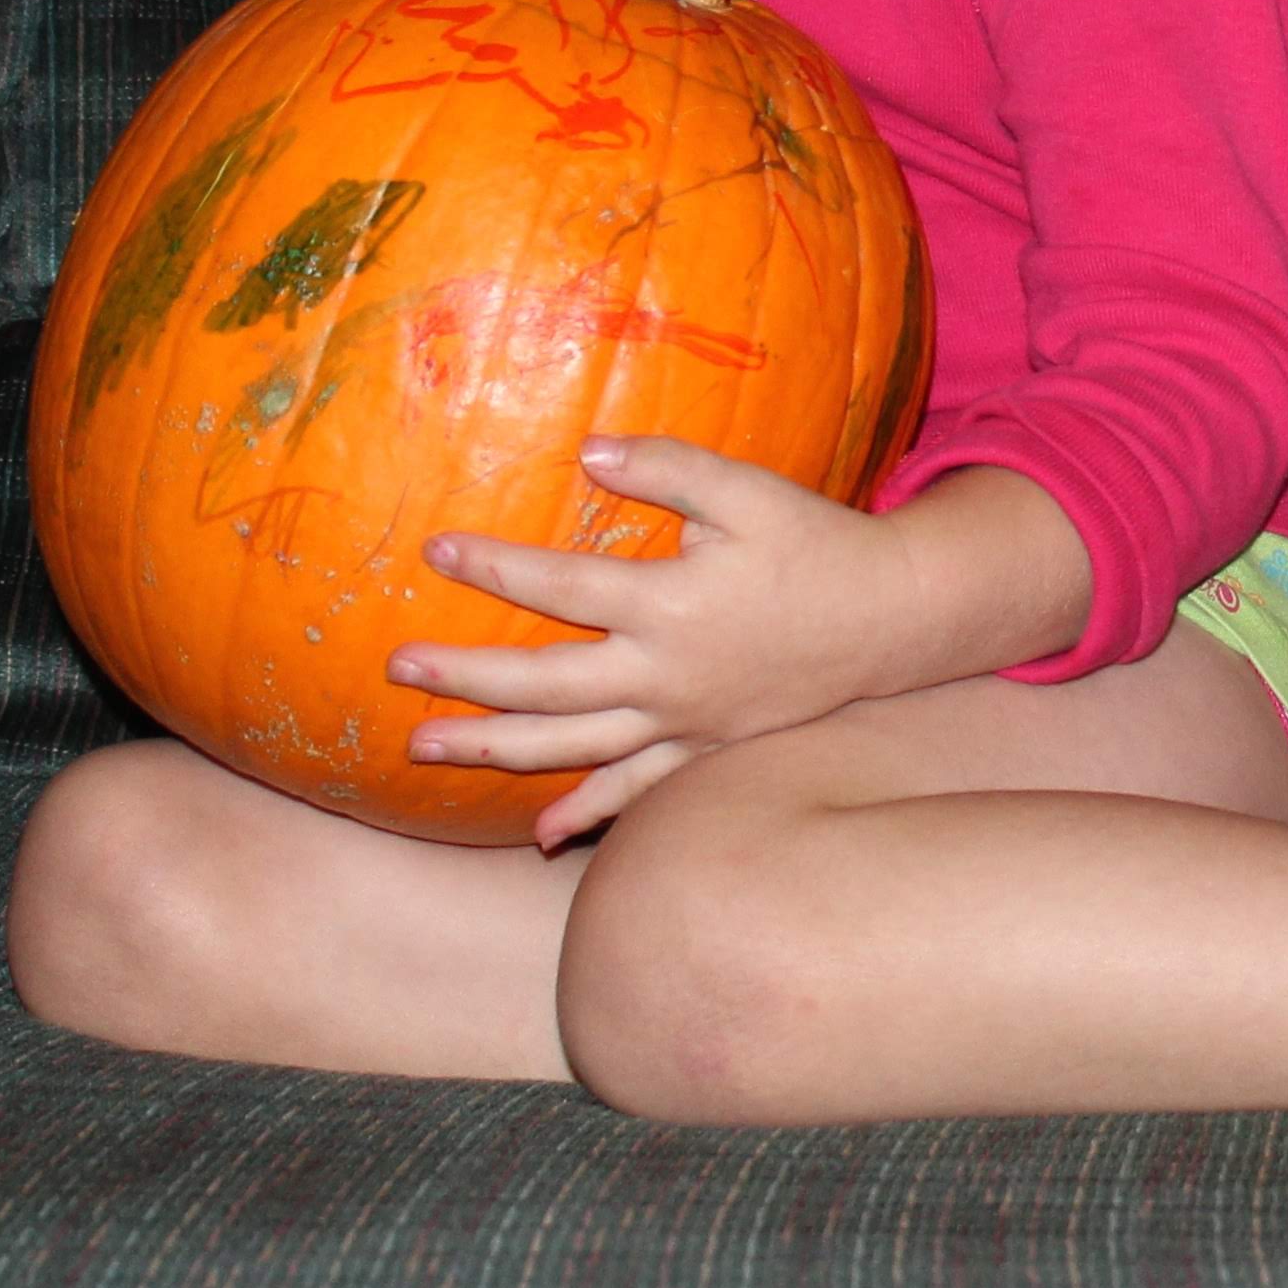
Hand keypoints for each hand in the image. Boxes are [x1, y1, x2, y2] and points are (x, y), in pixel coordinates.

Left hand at [388, 435, 923, 848]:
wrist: (892, 616)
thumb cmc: (816, 543)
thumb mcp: (748, 489)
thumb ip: (667, 466)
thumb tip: (588, 452)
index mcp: (669, 604)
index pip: (559, 586)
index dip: (492, 567)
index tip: (434, 550)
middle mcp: (666, 674)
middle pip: (543, 685)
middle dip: (464, 677)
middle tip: (395, 667)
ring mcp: (684, 722)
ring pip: (572, 747)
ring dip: (494, 749)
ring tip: (422, 748)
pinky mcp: (707, 749)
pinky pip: (639, 791)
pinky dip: (590, 813)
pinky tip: (542, 835)